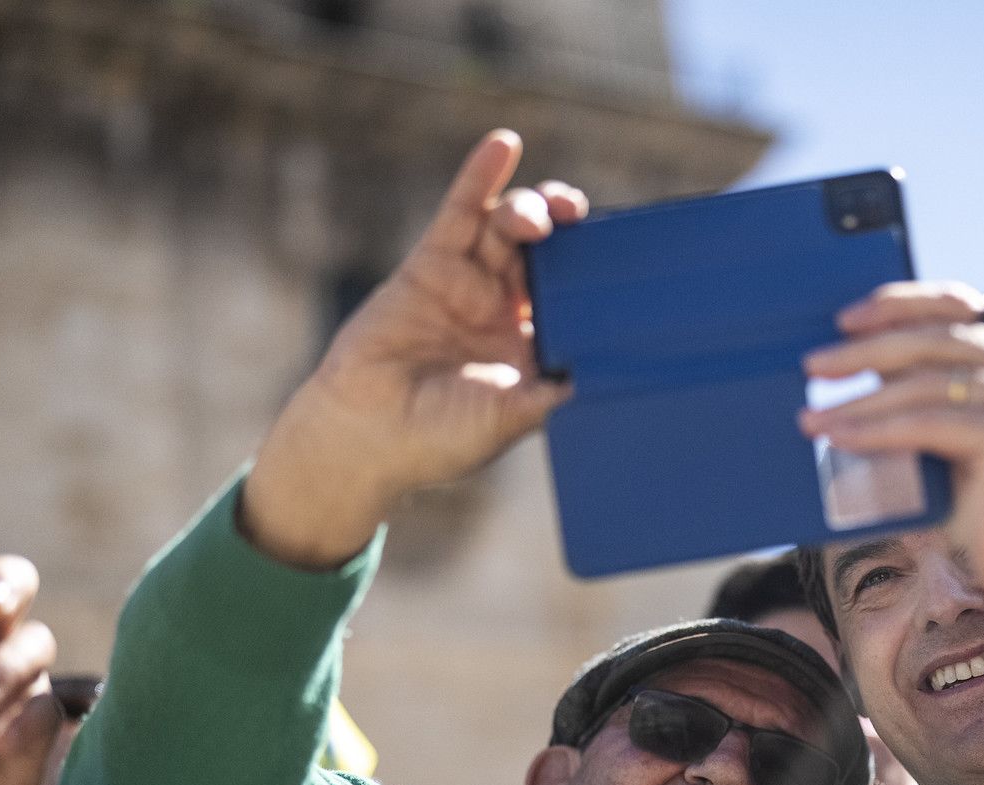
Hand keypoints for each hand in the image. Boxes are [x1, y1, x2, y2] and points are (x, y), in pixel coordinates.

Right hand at [244, 128, 589, 567]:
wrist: (364, 434)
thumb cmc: (438, 440)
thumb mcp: (507, 421)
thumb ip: (548, 396)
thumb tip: (602, 378)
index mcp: (533, 348)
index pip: (575, 296)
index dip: (596, 272)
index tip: (619, 257)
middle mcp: (505, 311)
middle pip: (547, 253)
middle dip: (567, 229)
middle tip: (577, 219)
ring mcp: (469, 284)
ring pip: (508, 228)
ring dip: (529, 208)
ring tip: (536, 216)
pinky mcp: (431, 265)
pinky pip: (462, 211)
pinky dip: (482, 176)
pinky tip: (503, 145)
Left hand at [799, 284, 983, 695]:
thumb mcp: (963, 444)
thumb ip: (934, 401)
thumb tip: (863, 369)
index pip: (961, 307)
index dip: (901, 304)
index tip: (848, 317)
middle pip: (937, 336)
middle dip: (867, 347)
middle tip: (814, 364)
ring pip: (926, 380)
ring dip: (860, 398)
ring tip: (813, 415)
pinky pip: (926, 422)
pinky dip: (876, 429)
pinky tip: (839, 438)